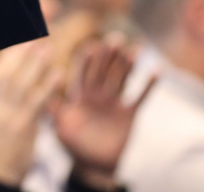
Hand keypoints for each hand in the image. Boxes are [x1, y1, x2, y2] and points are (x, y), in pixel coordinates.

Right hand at [0, 39, 61, 186]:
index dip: (7, 56)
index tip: (18, 40)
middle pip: (8, 73)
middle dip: (21, 54)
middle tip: (35, 37)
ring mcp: (8, 116)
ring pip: (21, 83)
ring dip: (35, 64)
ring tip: (47, 48)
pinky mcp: (23, 127)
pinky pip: (37, 102)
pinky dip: (48, 86)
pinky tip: (58, 74)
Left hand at [52, 38, 151, 190]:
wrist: (97, 165)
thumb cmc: (77, 148)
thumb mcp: (63, 129)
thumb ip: (56, 111)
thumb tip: (45, 95)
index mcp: (80, 98)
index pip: (82, 74)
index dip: (86, 61)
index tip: (91, 45)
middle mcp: (97, 96)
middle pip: (103, 71)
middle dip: (108, 56)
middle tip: (115, 38)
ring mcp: (114, 104)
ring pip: (122, 79)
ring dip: (128, 65)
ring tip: (135, 49)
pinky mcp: (129, 114)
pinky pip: (141, 97)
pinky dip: (149, 84)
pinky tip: (157, 69)